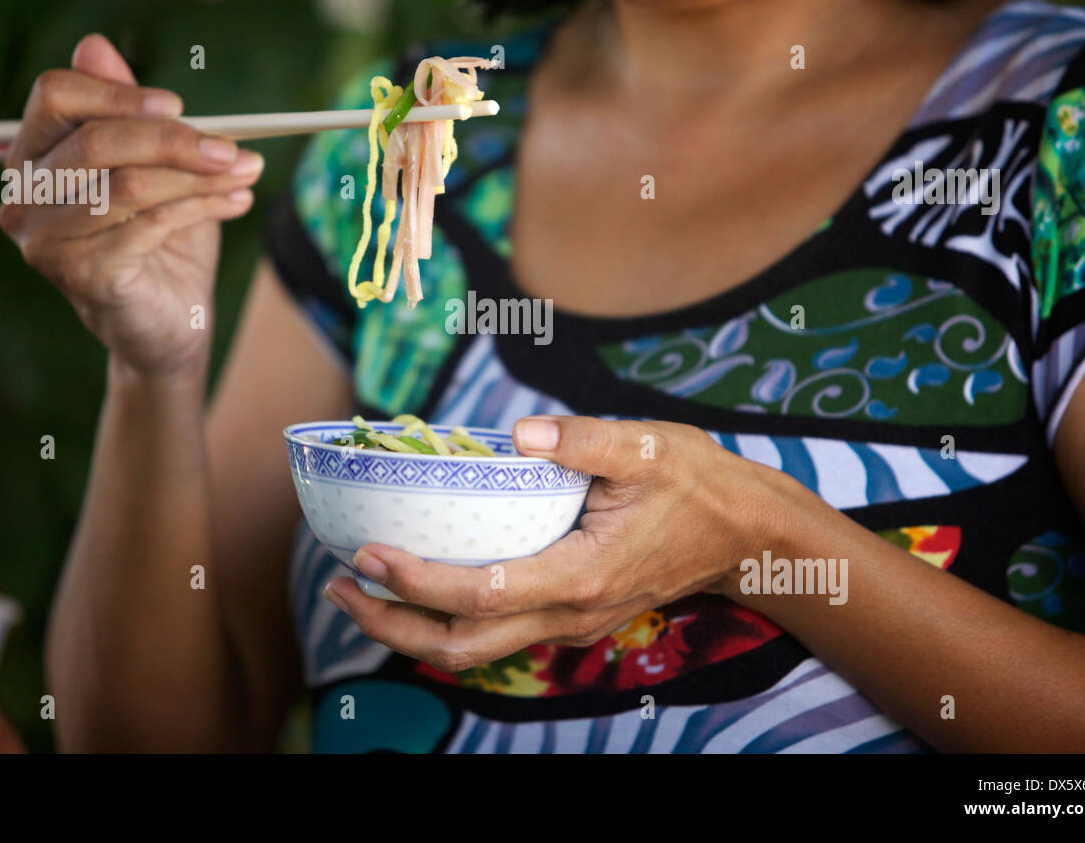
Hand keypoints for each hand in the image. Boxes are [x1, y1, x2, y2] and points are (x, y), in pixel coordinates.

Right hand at [0, 34, 263, 378]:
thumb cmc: (160, 241)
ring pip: (129, 185)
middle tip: (233, 146)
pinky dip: (203, 207)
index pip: (56, 95)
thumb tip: (95, 43)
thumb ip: (130, 114)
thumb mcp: (152, 168)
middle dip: (175, 139)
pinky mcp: (79, 274)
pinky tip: (238, 203)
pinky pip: (149, 225)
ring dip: (198, 175)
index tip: (179, 105)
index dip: (119, 93)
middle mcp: (25, 196)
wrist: (168, 325)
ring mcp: (45, 239)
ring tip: (247, 173)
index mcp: (33, 155)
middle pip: (96, 140)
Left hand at [322, 415, 811, 672]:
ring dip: (411, 631)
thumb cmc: (696, 487)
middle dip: (391, 626)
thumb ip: (583, 440)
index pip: (480, 593)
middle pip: (461, 646)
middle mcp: (568, 614)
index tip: (368, 553)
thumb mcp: (648, 448)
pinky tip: (420, 587)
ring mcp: (568, 624)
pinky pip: (495, 635)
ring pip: (475, 650)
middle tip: (340, 586)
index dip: (416, 580)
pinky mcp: (569, 617)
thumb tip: (519, 433)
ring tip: (361, 592)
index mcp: (580, 576)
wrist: (745, 537)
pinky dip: (445, 622)